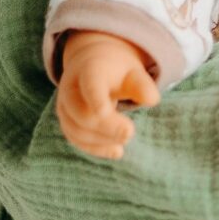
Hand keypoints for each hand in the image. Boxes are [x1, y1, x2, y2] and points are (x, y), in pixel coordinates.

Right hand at [55, 30, 159, 159]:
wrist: (92, 68)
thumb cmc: (116, 73)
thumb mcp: (132, 73)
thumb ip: (142, 85)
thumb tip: (152, 100)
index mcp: (89, 70)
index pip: (90, 85)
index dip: (95, 99)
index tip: (104, 112)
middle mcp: (71, 89)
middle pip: (82, 114)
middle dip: (107, 127)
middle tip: (130, 132)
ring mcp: (65, 107)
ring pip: (76, 130)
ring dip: (102, 140)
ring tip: (125, 140)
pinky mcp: (67, 123)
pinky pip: (76, 140)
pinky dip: (96, 149)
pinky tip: (117, 151)